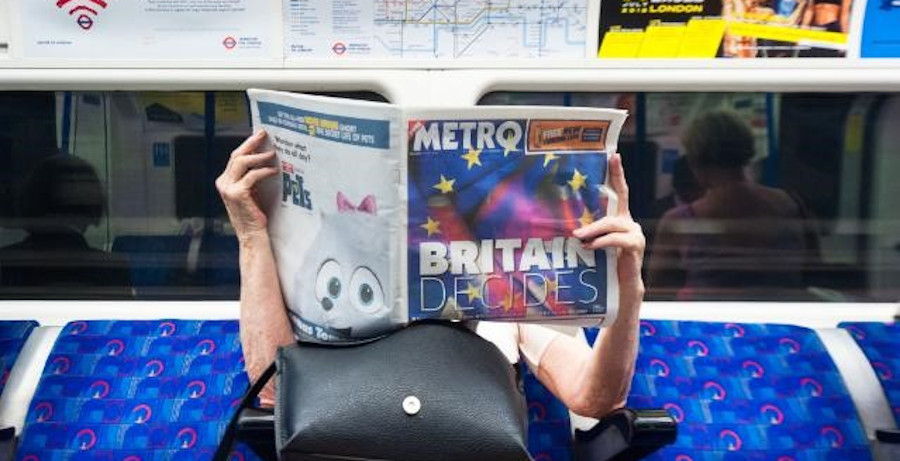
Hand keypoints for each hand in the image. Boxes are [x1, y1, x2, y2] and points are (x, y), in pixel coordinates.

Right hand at [215, 130, 278, 239]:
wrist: (252, 234)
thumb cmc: (254, 214)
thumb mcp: (250, 191)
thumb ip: (250, 177)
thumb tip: (262, 157)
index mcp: (224, 181)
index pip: (235, 157)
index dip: (247, 145)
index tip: (258, 135)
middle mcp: (223, 183)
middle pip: (236, 156)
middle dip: (251, 143)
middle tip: (264, 134)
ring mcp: (228, 189)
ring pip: (241, 162)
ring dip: (259, 156)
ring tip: (272, 153)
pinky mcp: (237, 194)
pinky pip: (252, 176)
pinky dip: (264, 171)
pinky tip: (273, 170)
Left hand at [572, 153, 645, 303]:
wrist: (621, 289)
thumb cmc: (604, 265)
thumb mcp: (593, 244)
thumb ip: (585, 232)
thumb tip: (563, 225)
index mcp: (620, 218)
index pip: (620, 191)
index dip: (618, 173)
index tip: (614, 154)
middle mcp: (630, 223)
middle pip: (616, 207)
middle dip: (596, 212)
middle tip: (577, 223)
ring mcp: (635, 234)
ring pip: (613, 224)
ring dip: (593, 230)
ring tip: (578, 237)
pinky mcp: (636, 247)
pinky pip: (618, 240)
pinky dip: (602, 242)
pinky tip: (589, 246)